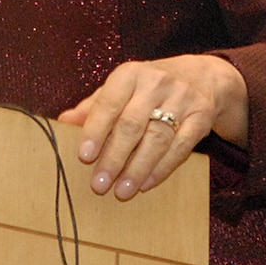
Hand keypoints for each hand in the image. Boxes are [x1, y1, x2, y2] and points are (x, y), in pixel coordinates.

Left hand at [56, 54, 247, 200]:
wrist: (201, 77)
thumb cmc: (149, 86)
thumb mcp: (120, 87)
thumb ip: (93, 105)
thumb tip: (64, 122)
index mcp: (130, 74)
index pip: (108, 103)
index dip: (95, 130)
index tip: (84, 156)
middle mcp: (156, 83)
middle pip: (132, 125)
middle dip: (114, 157)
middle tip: (99, 184)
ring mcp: (182, 100)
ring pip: (157, 139)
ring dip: (137, 169)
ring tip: (122, 190)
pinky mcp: (201, 118)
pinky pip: (180, 147)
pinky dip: (162, 168)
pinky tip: (146, 184)